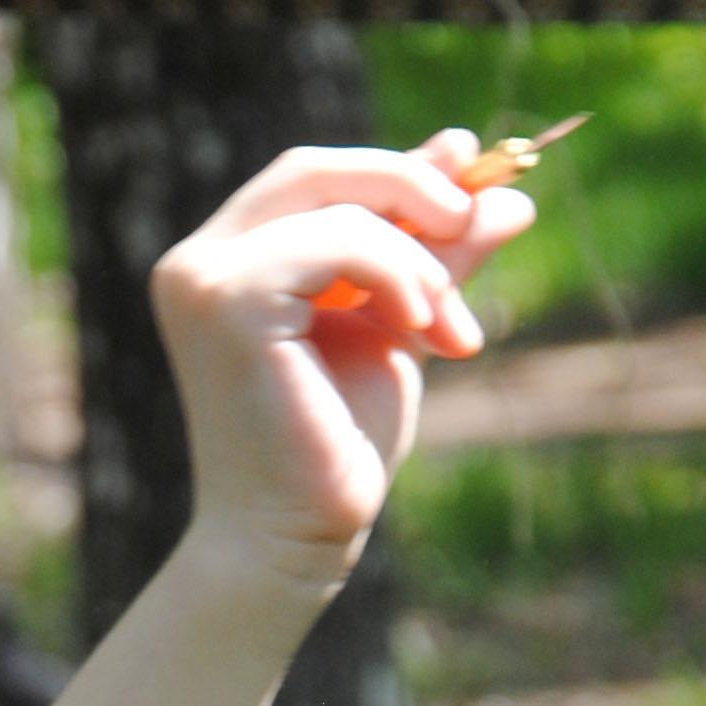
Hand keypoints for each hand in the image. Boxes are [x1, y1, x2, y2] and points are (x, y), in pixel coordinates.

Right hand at [149, 128, 534, 617]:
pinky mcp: (224, 300)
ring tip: (452, 327)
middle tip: (476, 217)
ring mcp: (203, 278)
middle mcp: (199, 262)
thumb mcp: (398, 329)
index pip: (313, 182)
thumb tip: (506, 193)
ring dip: (419, 256)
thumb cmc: (337, 447)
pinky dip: (398, 272)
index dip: (394, 173)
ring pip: (337, 205)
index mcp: (227, 263)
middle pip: (314, 170)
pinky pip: (337, 243)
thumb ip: (433, 260)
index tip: (469, 180)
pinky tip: (421, 328)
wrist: (297, 536)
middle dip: (409, 186)